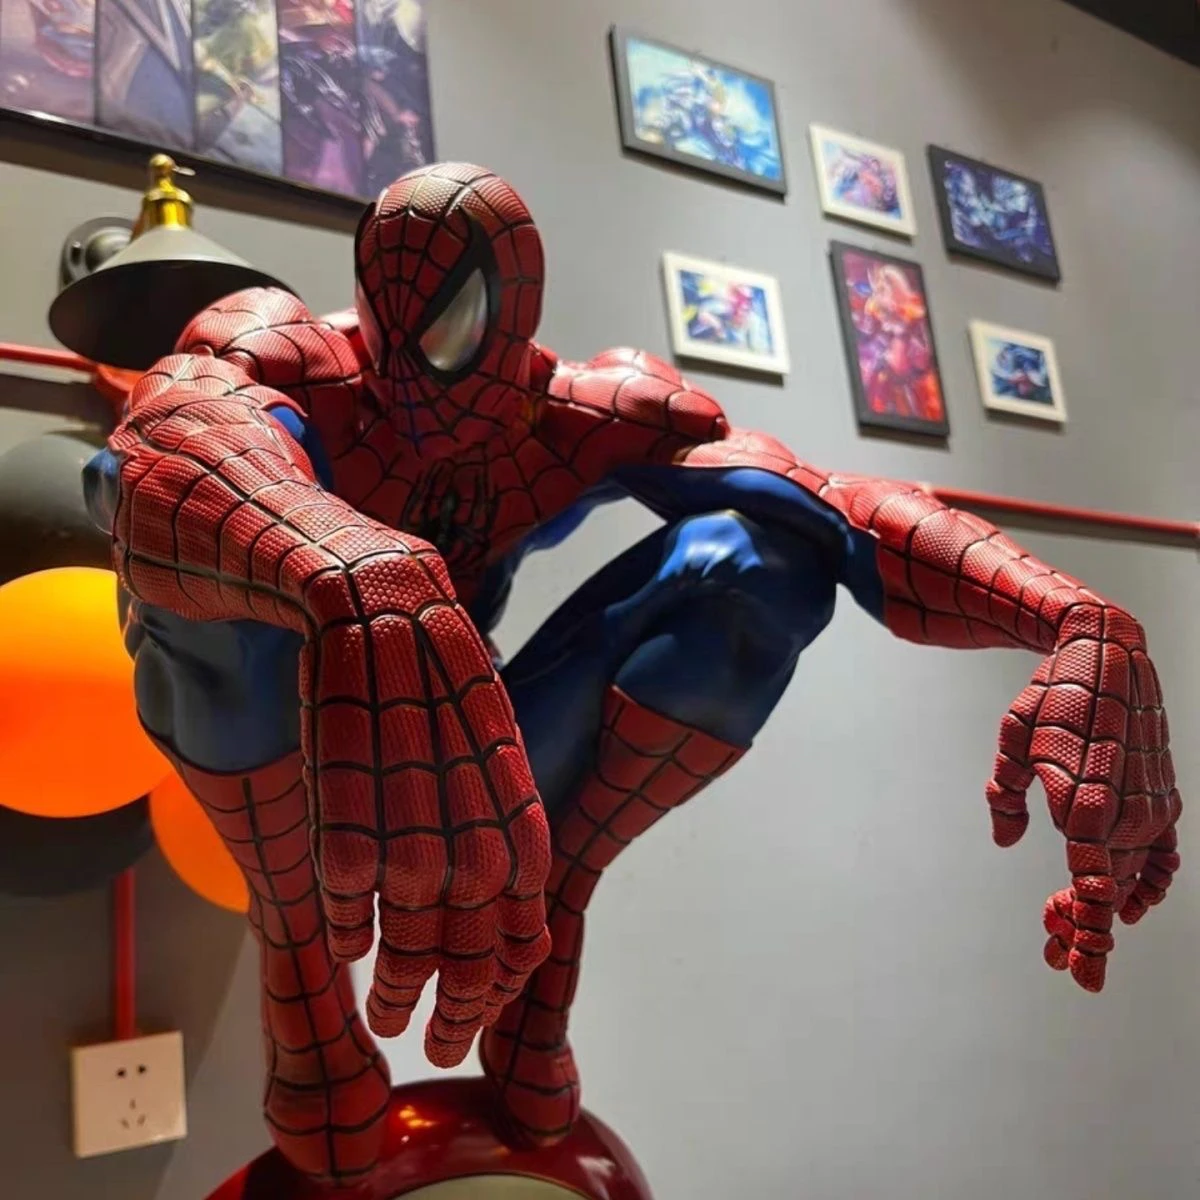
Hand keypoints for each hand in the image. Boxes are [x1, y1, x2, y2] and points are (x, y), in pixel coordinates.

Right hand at [304, 550, 551, 1065]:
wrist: (241, 499)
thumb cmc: (307, 601)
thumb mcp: (382, 668)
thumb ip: (420, 737)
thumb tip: (446, 845)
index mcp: (466, 660)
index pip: (517, 798)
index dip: (522, 893)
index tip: (512, 975)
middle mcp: (446, 637)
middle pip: (480, 811)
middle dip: (470, 936)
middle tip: (444, 1024)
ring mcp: (395, 610)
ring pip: (420, 792)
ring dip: (406, 907)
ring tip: (392, 996)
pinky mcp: (334, 591)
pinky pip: (344, 736)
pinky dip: (347, 829)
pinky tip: (343, 907)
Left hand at [986, 604, 1180, 990]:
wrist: (1107, 657)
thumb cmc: (1051, 699)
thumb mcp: (1011, 744)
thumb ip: (1005, 797)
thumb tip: (1006, 840)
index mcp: (1085, 810)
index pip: (1091, 894)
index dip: (1087, 939)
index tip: (1079, 975)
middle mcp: (1124, 818)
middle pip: (1107, 896)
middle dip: (1079, 927)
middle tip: (1052, 946)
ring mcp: (1149, 810)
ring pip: (1131, 881)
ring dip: (1107, 908)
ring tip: (1070, 922)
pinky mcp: (1163, 798)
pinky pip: (1162, 856)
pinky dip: (1150, 884)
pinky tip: (1133, 904)